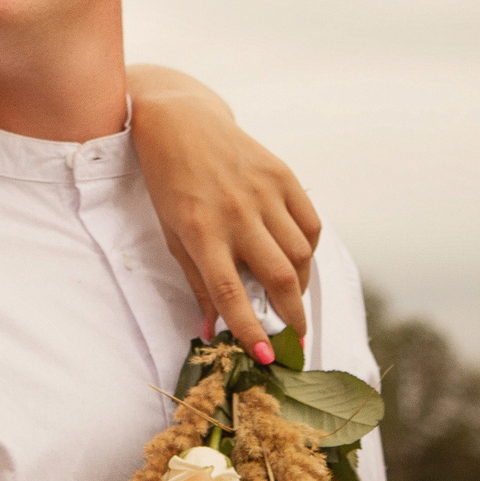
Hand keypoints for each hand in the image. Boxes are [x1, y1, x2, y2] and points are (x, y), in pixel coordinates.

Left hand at [129, 85, 319, 357]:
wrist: (178, 122)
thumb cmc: (168, 184)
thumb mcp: (171, 234)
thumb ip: (197, 280)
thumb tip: (211, 327)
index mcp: (200, 231)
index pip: (230, 292)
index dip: (251, 329)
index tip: (268, 358)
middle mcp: (235, 212)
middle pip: (279, 278)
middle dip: (291, 317)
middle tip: (295, 341)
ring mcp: (263, 192)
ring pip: (301, 255)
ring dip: (301, 287)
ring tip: (291, 301)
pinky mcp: (282, 175)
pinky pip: (310, 225)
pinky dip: (309, 251)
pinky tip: (297, 262)